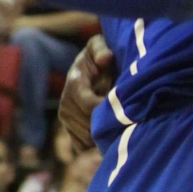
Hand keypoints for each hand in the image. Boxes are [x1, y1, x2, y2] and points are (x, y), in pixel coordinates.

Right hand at [58, 34, 117, 152]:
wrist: (89, 68)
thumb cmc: (100, 55)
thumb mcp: (100, 45)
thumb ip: (101, 49)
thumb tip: (106, 57)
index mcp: (74, 82)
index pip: (88, 103)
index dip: (105, 110)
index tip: (124, 110)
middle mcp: (65, 102)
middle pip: (88, 125)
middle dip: (107, 124)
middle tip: (127, 120)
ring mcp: (66, 118)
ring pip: (86, 137)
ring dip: (103, 134)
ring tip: (118, 124)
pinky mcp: (69, 129)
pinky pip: (82, 145)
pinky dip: (96, 143)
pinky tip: (109, 132)